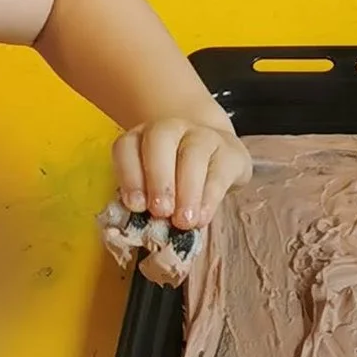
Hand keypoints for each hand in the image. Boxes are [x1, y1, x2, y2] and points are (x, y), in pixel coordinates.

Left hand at [112, 113, 250, 234]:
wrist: (215, 158)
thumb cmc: (175, 179)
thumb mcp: (154, 187)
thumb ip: (146, 200)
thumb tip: (143, 228)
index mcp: (141, 138)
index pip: (127, 147)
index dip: (129, 176)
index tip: (135, 206)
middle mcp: (169, 129)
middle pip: (160, 141)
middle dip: (159, 179)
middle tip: (161, 212)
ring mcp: (201, 135)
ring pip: (193, 154)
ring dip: (187, 191)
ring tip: (184, 221)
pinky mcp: (229, 150)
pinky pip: (218, 171)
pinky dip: (209, 197)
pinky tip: (202, 217)